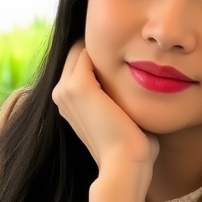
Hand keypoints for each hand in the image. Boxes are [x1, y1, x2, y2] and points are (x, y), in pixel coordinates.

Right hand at [52, 41, 158, 180]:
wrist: (125, 165)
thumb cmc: (132, 148)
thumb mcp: (123, 116)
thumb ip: (121, 98)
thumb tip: (141, 85)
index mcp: (67, 101)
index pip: (79, 62)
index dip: (102, 53)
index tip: (126, 46)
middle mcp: (60, 93)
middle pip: (78, 51)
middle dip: (102, 43)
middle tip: (130, 36)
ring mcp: (65, 89)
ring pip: (81, 48)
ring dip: (104, 41)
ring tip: (130, 38)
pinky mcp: (78, 86)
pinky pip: (86, 50)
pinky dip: (105, 44)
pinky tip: (128, 45)